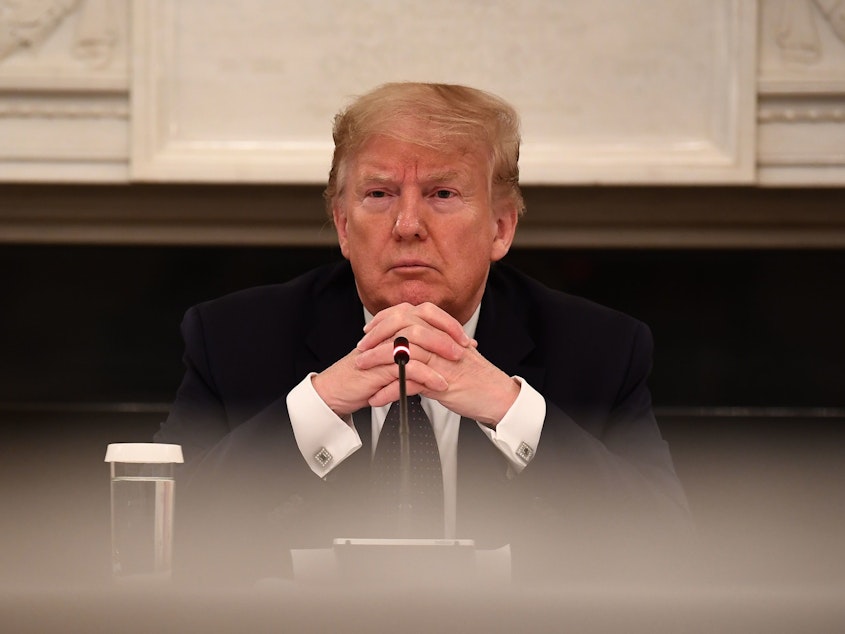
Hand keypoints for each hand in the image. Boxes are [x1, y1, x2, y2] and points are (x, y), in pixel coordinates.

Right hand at [310, 303, 453, 415]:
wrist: (339, 389)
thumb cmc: (367, 374)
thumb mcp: (396, 357)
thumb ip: (416, 348)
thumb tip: (448, 346)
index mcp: (394, 323)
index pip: (427, 313)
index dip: (449, 324)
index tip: (466, 340)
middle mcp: (389, 329)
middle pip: (424, 321)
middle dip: (449, 336)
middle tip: (467, 349)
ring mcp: (383, 345)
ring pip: (418, 340)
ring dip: (442, 353)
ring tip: (459, 365)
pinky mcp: (380, 365)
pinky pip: (409, 367)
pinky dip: (428, 376)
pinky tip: (441, 385)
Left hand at [355, 303, 519, 425]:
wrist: (498, 396)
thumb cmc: (476, 377)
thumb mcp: (451, 353)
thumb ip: (432, 344)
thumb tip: (407, 341)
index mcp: (443, 330)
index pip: (409, 313)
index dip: (385, 319)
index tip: (369, 329)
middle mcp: (442, 340)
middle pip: (402, 327)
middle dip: (377, 337)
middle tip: (361, 349)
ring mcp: (442, 359)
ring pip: (402, 351)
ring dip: (377, 361)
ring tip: (361, 369)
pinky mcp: (442, 381)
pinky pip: (409, 382)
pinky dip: (389, 391)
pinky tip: (377, 397)